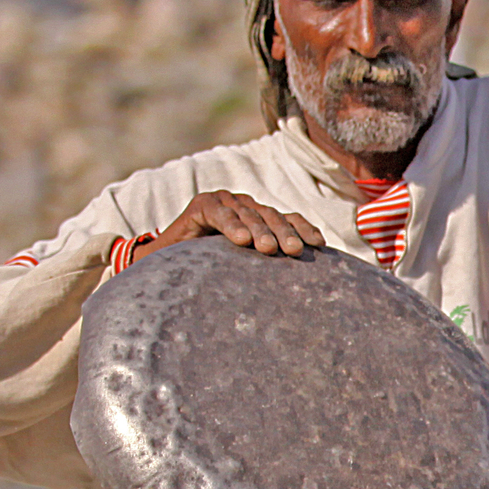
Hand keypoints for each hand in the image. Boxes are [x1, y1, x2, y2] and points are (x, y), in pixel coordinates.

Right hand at [139, 192, 323, 258]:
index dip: (304, 229)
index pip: (289, 220)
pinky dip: (231, 225)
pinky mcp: (203, 204)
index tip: (319, 245)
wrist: (170, 265)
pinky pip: (220, 213)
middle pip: (272, 217)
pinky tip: (241, 239)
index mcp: (262, 220)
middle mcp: (247, 207)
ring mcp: (225, 202)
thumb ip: (271, 267)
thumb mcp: (247, 268)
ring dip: (260, 231)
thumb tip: (308, 286)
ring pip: (249, 215)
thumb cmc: (213, 271)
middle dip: (286, 233)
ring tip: (269, 249)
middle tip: (296, 251)